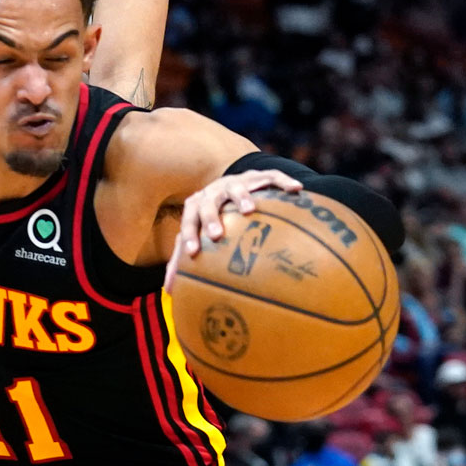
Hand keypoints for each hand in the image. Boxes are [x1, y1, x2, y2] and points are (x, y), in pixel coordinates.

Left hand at [164, 169, 302, 288]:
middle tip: (216, 235)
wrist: (230, 184)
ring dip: (242, 196)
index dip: (189, 235)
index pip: (189, 220)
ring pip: (237, 186)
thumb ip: (181, 258)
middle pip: (208, 202)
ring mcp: (236, 182)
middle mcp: (214, 192)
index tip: (192, 253)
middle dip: (211, 217)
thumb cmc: (213, 218)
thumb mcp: (197, 233)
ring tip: (250, 209)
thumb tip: (168, 289)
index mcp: (197, 206)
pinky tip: (297, 189)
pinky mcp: (258, 176)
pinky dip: (283, 181)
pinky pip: (272, 177)